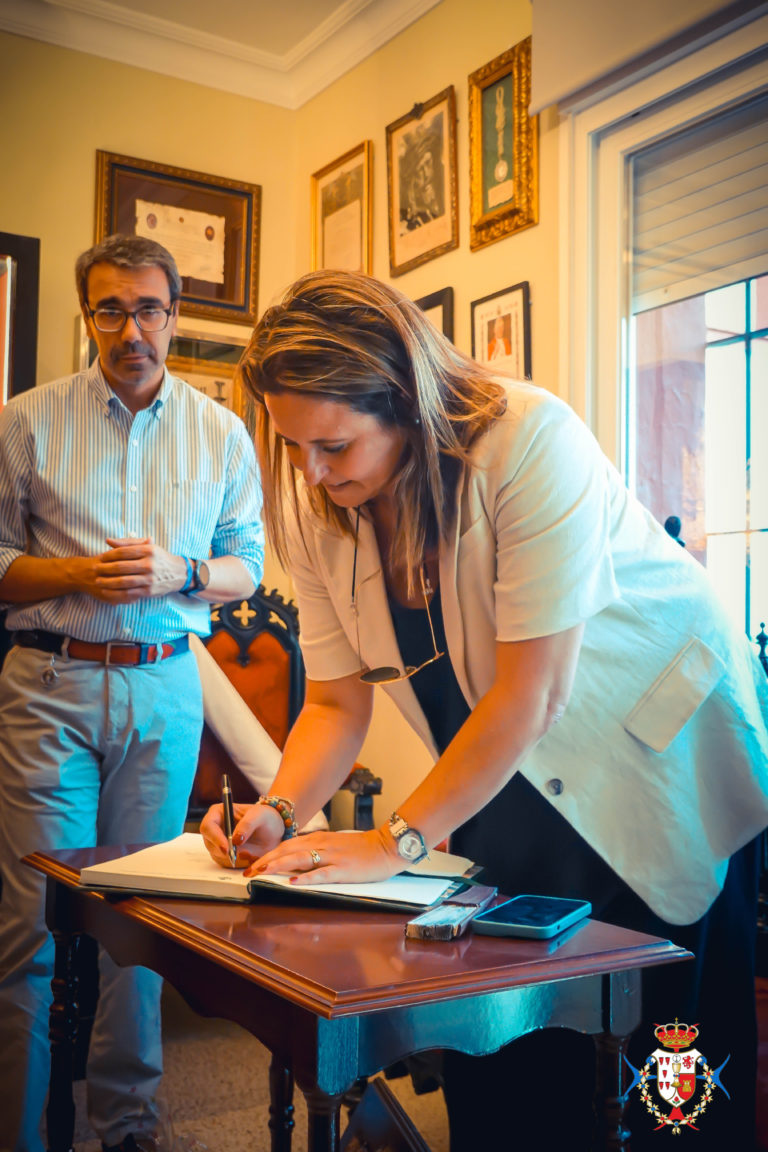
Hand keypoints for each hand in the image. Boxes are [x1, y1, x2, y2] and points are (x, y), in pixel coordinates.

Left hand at [84, 537, 186, 601]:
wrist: (179, 573)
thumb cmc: (160, 558)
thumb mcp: (148, 546)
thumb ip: (127, 543)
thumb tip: (108, 541)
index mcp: (148, 550)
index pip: (123, 552)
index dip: (109, 555)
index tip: (100, 558)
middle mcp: (149, 564)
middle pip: (121, 567)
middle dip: (105, 569)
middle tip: (94, 569)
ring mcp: (149, 579)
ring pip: (124, 581)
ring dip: (108, 582)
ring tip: (98, 581)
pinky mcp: (149, 591)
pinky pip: (130, 593)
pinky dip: (117, 593)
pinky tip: (108, 592)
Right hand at [200, 801, 283, 868]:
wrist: (272, 830)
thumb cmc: (264, 817)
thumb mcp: (259, 815)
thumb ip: (248, 824)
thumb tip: (235, 839)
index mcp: (218, 812)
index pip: (208, 826)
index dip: (215, 838)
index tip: (227, 848)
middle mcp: (215, 828)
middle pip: (210, 843)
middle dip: (223, 851)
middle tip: (238, 855)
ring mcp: (218, 843)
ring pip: (217, 855)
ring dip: (232, 858)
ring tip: (250, 852)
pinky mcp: (224, 855)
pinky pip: (226, 863)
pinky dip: (237, 863)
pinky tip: (249, 855)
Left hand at [245, 827, 399, 884]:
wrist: (385, 847)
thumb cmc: (360, 848)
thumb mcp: (333, 844)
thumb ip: (315, 850)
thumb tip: (294, 861)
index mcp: (318, 839)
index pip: (286, 845)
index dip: (267, 855)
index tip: (252, 865)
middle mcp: (321, 845)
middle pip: (287, 851)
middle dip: (265, 861)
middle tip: (248, 871)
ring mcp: (331, 857)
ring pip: (300, 859)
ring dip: (279, 866)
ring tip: (262, 872)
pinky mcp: (343, 870)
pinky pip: (322, 873)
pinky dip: (307, 878)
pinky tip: (295, 882)